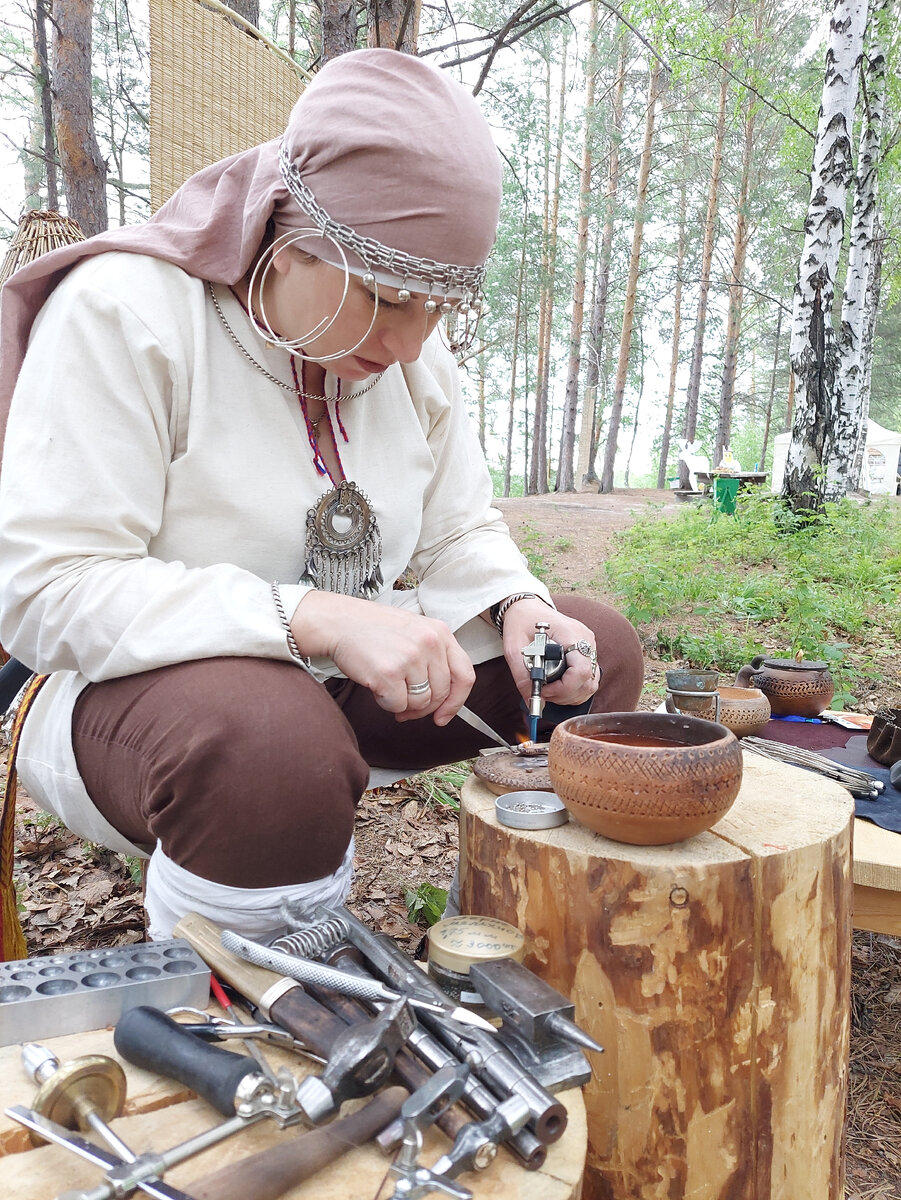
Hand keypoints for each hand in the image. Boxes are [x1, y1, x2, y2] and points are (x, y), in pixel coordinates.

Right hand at [290, 591, 474, 724]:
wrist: (338, 622)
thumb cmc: (373, 629)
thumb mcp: (414, 632)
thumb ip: (434, 658)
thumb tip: (442, 701)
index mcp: (440, 632)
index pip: (465, 675)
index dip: (456, 701)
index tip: (443, 715)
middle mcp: (430, 644)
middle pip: (441, 693)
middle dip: (423, 707)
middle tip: (405, 706)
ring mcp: (410, 658)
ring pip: (420, 703)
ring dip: (403, 704)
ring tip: (387, 688)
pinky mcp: (389, 673)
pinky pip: (397, 706)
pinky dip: (386, 704)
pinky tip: (376, 688)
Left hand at [498, 598, 599, 709]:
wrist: (527, 608)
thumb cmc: (521, 622)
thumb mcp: (514, 649)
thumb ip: (522, 677)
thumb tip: (532, 703)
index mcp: (570, 634)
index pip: (581, 670)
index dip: (564, 688)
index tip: (544, 690)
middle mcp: (586, 639)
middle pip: (588, 680)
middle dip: (566, 695)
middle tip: (544, 693)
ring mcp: (589, 645)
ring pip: (591, 683)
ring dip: (571, 695)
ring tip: (550, 691)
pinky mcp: (587, 651)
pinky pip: (589, 678)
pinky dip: (576, 689)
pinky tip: (559, 688)